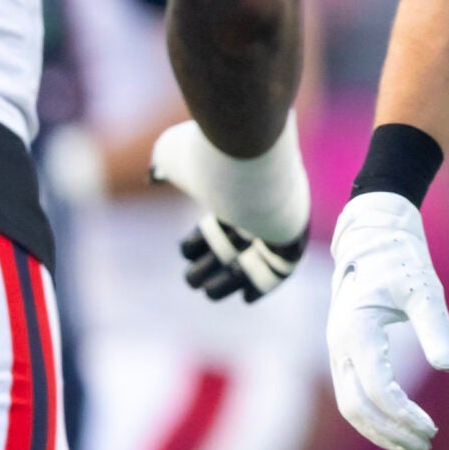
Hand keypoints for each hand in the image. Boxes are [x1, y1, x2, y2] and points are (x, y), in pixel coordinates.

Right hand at [148, 117, 309, 301]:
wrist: (257, 155)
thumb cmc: (213, 156)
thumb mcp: (177, 153)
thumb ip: (164, 163)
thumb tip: (154, 175)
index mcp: (236, 190)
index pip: (219, 221)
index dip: (201, 240)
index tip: (186, 250)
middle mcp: (260, 207)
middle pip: (235, 243)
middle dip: (210, 264)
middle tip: (193, 278)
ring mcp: (279, 222)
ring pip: (255, 260)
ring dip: (231, 280)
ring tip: (209, 290)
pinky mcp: (294, 236)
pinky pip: (284, 267)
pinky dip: (265, 283)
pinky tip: (246, 297)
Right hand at [327, 192, 448, 449]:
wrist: (373, 240)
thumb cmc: (401, 263)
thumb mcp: (424, 289)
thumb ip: (436, 326)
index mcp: (355, 332)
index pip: (376, 389)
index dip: (402, 415)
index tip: (431, 428)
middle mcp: (339, 347)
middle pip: (356, 407)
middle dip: (390, 431)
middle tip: (427, 444)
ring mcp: (337, 352)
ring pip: (350, 406)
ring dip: (380, 431)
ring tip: (414, 446)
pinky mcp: (345, 354)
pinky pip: (352, 395)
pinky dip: (373, 418)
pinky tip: (399, 427)